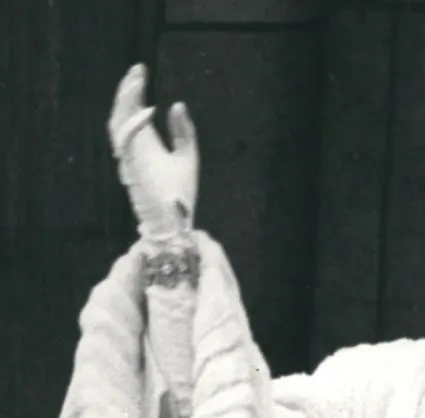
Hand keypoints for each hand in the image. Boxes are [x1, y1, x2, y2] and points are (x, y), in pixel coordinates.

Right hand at [108, 64, 198, 241]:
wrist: (177, 221)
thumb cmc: (181, 193)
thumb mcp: (188, 155)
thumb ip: (183, 131)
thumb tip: (177, 104)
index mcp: (145, 145)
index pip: (132, 112)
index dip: (134, 91)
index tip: (141, 70)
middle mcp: (134, 150)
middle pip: (121, 114)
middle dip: (127, 90)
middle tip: (137, 70)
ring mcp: (131, 159)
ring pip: (118, 124)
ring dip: (126, 103)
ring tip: (137, 82)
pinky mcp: (132, 170)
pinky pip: (126, 142)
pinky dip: (134, 126)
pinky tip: (150, 110)